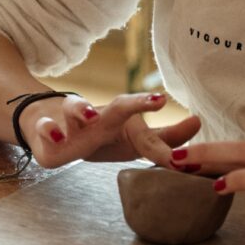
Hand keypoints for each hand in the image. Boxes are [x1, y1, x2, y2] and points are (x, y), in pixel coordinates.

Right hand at [21, 92, 201, 167]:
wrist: (48, 125)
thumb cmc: (97, 135)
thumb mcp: (132, 142)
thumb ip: (164, 140)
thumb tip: (199, 125)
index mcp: (122, 123)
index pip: (152, 130)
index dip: (173, 130)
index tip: (197, 122)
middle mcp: (100, 117)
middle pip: (119, 107)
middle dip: (137, 104)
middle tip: (158, 102)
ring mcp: (72, 121)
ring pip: (76, 109)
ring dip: (82, 111)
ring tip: (91, 116)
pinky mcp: (47, 130)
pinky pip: (46, 127)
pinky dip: (49, 130)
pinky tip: (55, 136)